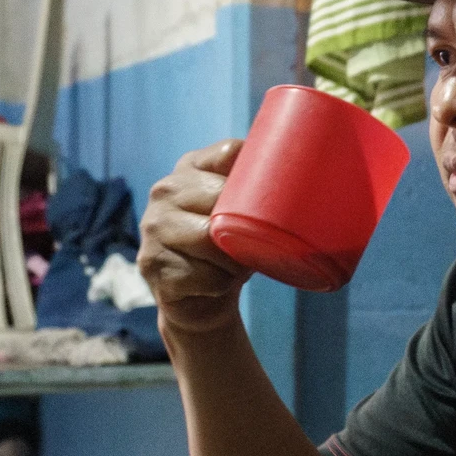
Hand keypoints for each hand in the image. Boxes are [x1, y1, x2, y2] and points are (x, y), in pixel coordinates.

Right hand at [138, 141, 253, 335]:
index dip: (256, 180)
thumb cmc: (229, 248)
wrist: (202, 301)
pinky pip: (208, 276)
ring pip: (215, 242)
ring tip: (231, 268)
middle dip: (246, 231)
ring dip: (235, 263)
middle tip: (248, 246)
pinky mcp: (152, 264)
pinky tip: (212, 285)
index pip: (231, 155)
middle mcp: (165, 190)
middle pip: (225, 201)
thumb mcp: (243, 209)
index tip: (266, 201)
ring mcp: (153, 226)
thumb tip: (303, 166)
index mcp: (190, 167)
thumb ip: (259, 182)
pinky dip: (220, 286)